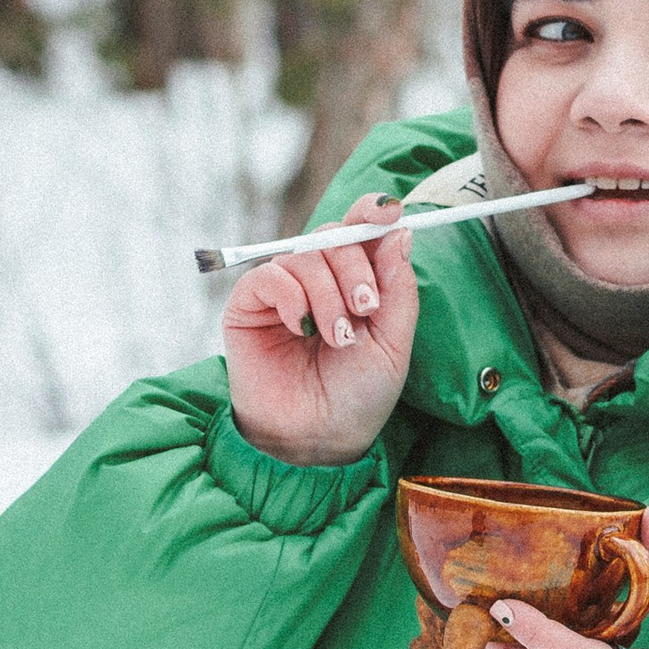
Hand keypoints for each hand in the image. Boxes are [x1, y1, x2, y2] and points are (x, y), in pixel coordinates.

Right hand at [223, 194, 418, 465]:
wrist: (318, 439)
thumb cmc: (358, 395)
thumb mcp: (394, 342)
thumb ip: (398, 287)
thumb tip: (399, 231)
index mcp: (357, 282)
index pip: (362, 230)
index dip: (372, 211)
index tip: (388, 210)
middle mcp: (320, 280)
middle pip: (334, 235)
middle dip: (355, 265)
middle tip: (364, 307)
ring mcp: (283, 290)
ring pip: (305, 255)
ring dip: (327, 294)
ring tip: (337, 337)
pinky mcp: (250, 305)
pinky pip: (270, 275)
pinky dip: (292, 296)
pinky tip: (300, 328)